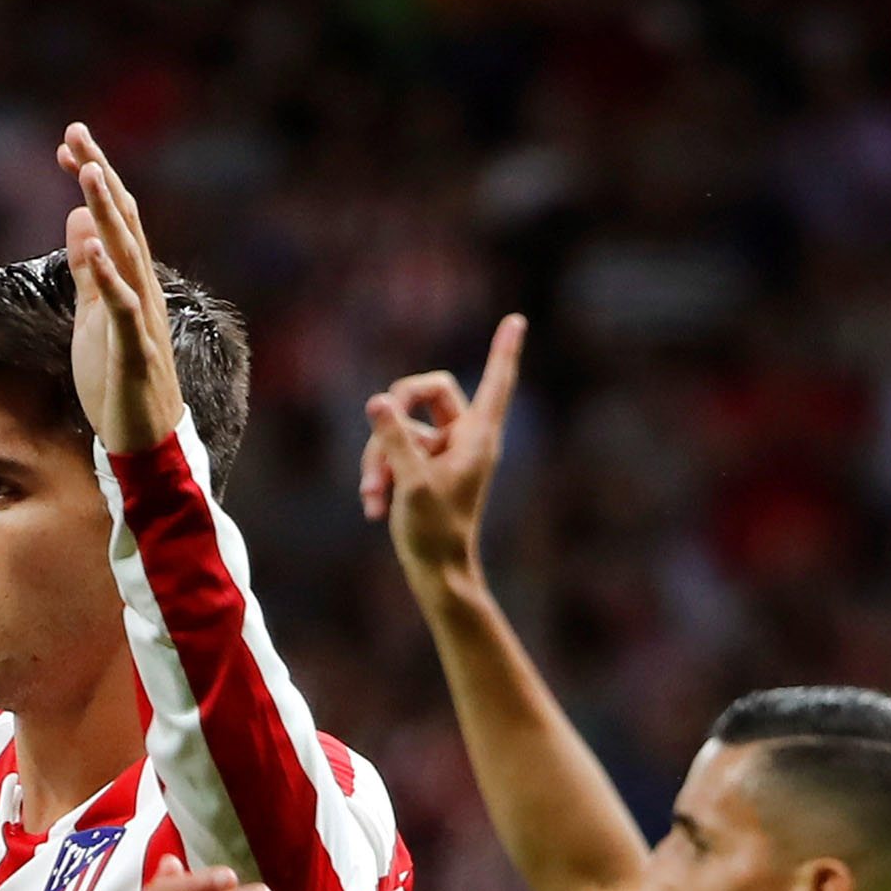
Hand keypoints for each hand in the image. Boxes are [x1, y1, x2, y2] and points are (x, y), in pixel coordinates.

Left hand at [59, 122, 185, 455]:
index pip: (113, 218)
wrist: (142, 440)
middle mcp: (141, 290)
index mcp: (129, 281)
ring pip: (127, 255)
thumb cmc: (116, 380)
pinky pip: (124, 310)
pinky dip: (110, 278)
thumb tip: (77, 220)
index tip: (67, 143)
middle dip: (99, 177)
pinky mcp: (135, 352)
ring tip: (88, 173)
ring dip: (107, 213)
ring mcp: (141, 319)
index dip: (92, 179)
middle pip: (121, 222)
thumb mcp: (92, 316)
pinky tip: (95, 249)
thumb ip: (87, 270)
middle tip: (77, 133)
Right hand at [359, 314, 525, 585]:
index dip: (503, 351)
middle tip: (375, 429)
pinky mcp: (421, 469)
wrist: (436, 571)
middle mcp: (462, 438)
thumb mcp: (411, 482)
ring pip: (399, 428)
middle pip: (426, 392)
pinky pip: (392, 453)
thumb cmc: (435, 530)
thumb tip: (378, 401)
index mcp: (477, 437)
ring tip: (373, 496)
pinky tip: (374, 507)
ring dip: (378, 460)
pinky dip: (379, 477)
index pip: (495, 383)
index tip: (517, 319)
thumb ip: (394, 439)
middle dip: (393, 416)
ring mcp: (441, 453)